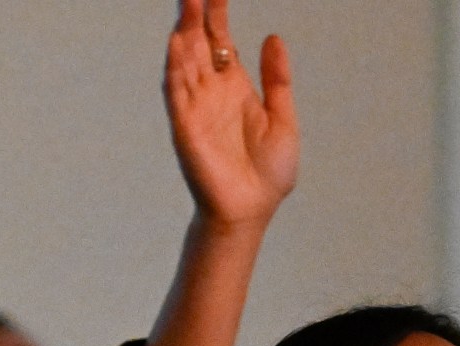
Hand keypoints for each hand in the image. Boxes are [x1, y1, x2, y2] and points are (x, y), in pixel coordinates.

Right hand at [163, 1, 298, 229]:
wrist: (252, 210)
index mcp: (234, 88)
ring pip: (185, 62)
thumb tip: (273, 37)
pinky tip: (177, 44)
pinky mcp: (186, 128)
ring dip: (184, 34)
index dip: (218, 14)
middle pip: (199, 44)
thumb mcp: (284, 117)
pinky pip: (177, 94)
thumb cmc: (267, 173)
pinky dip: (176, 69)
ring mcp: (196, 109)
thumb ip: (277, 78)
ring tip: (188, 4)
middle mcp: (211, 93)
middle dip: (196, 15)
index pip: (221, 41)